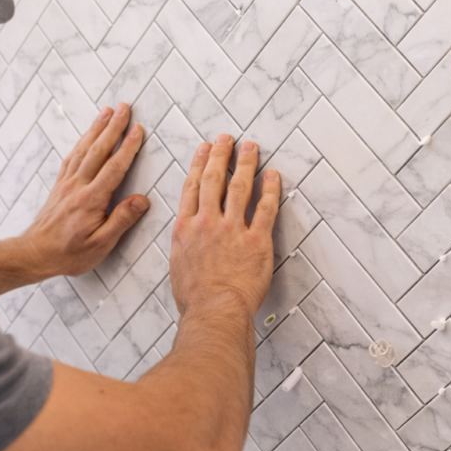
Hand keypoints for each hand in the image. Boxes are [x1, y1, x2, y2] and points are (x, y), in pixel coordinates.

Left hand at [20, 103, 149, 277]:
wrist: (35, 253)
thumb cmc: (70, 253)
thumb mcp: (101, 244)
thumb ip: (122, 220)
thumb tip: (142, 200)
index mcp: (91, 199)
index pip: (114, 167)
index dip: (127, 147)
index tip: (138, 129)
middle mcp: (78, 186)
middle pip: (99, 149)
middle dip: (113, 126)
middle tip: (125, 107)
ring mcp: (67, 183)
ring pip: (84, 149)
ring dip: (97, 128)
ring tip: (107, 111)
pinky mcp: (60, 185)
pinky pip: (72, 157)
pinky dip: (82, 142)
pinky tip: (87, 136)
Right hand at [170, 134, 280, 319]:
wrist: (214, 311)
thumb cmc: (195, 298)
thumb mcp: (178, 265)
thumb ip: (184, 244)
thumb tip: (188, 237)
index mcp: (186, 228)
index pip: (192, 187)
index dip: (198, 164)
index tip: (204, 150)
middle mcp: (207, 223)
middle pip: (213, 179)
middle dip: (220, 155)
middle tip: (227, 139)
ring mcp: (232, 230)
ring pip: (239, 187)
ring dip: (245, 164)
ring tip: (250, 147)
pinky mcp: (256, 240)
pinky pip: (266, 208)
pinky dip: (270, 189)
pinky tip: (273, 175)